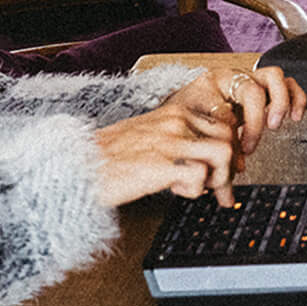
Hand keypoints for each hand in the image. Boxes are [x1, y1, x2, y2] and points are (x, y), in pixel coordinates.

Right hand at [90, 66, 305, 209]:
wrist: (76, 165)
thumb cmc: (107, 157)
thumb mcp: (147, 136)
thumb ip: (175, 140)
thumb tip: (200, 162)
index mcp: (174, 113)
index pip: (222, 125)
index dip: (229, 151)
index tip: (224, 172)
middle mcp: (176, 122)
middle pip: (228, 139)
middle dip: (230, 169)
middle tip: (222, 192)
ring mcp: (169, 142)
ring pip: (222, 155)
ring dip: (218, 178)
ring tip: (203, 191)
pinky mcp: (160, 166)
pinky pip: (199, 179)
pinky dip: (194, 192)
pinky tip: (177, 193)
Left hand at [167, 65, 306, 162]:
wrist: (190, 99)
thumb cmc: (191, 112)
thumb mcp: (194, 129)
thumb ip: (214, 152)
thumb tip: (233, 177)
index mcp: (211, 84)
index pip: (225, 106)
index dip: (233, 132)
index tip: (233, 149)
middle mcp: (233, 77)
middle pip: (252, 90)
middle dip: (255, 120)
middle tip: (250, 143)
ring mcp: (251, 79)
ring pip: (274, 78)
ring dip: (279, 103)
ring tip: (275, 124)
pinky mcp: (266, 86)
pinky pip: (289, 84)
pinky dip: (296, 98)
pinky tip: (296, 115)